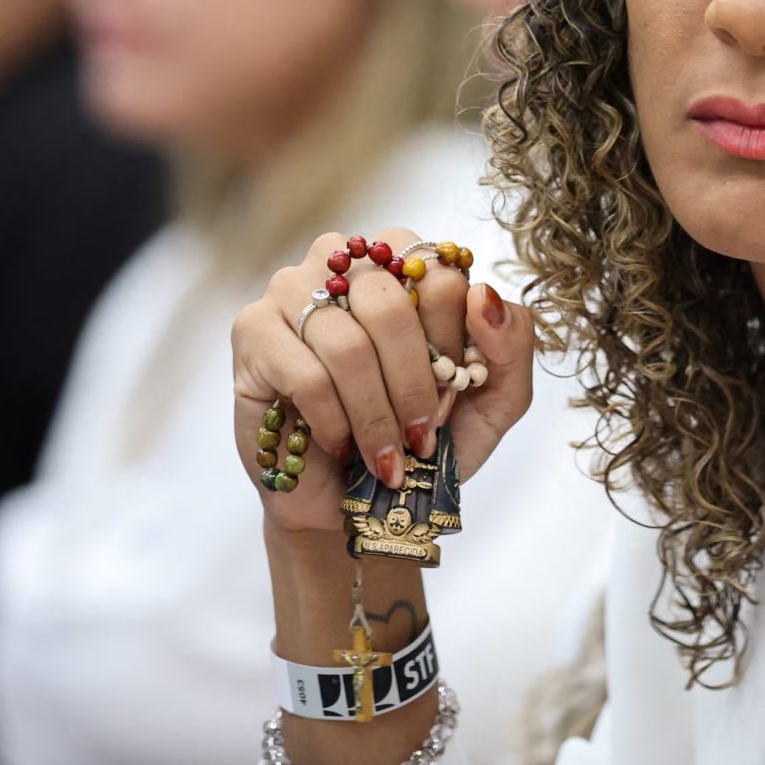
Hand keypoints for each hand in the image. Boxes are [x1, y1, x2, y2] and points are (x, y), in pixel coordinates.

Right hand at [231, 226, 534, 546]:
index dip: (451, 344)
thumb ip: (511, 343)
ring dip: (375, 413)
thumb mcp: (493, 398)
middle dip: (414, 383)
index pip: (440, 273)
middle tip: (420, 434)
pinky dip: (335, 422)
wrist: (359, 504)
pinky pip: (305, 374)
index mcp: (406, 260)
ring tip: (385, 454)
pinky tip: (341, 443)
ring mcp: (292, 289)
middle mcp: (346, 260)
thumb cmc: (423, 439)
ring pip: (347, 344)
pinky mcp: (252, 331)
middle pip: (391, 301)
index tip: (449, 396)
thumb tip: (482, 294)